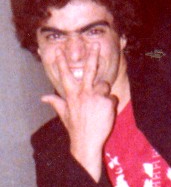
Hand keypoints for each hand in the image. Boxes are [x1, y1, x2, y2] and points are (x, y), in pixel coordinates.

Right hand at [41, 43, 116, 181]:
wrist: (87, 142)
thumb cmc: (75, 127)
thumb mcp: (63, 114)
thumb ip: (55, 102)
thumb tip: (43, 97)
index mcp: (71, 94)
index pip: (65, 75)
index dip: (61, 62)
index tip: (58, 51)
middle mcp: (83, 93)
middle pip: (89, 69)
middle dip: (91, 55)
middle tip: (94, 44)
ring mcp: (96, 97)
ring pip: (104, 85)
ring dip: (103, 93)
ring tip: (98, 106)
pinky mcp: (106, 102)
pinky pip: (112, 97)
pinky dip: (110, 104)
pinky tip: (105, 113)